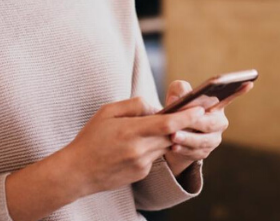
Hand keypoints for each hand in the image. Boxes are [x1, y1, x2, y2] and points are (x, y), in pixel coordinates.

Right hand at [59, 97, 204, 195]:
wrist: (78, 171)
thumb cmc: (91, 137)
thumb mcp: (107, 112)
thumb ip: (134, 105)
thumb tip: (157, 106)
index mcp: (131, 131)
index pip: (168, 123)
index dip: (187, 115)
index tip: (201, 108)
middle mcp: (140, 150)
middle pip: (172, 134)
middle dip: (182, 124)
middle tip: (192, 112)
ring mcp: (142, 164)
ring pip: (164, 145)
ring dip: (165, 135)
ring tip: (154, 127)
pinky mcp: (142, 174)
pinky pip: (154, 156)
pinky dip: (152, 147)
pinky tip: (135, 146)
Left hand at [162, 80, 253, 175]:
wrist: (171, 135)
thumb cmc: (178, 110)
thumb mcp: (177, 96)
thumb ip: (179, 90)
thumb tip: (179, 97)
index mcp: (216, 105)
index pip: (229, 96)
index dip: (239, 90)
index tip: (248, 82)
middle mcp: (219, 122)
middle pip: (210, 123)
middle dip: (196, 122)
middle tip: (182, 122)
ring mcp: (213, 139)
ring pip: (203, 140)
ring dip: (188, 138)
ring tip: (174, 136)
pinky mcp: (204, 152)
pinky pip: (195, 152)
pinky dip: (183, 149)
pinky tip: (174, 146)